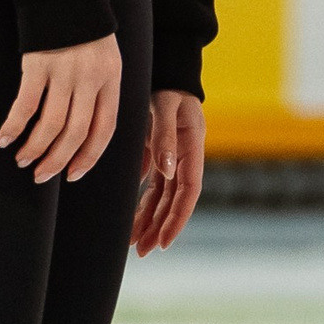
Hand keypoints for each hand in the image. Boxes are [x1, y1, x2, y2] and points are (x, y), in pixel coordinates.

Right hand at [0, 33, 120, 183]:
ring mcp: (64, 71)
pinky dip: (14, 125)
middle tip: (41, 176)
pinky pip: (26, 104)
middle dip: (58, 160)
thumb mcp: (107, 59)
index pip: (105, 129)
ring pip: (51, 124)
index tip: (73, 175)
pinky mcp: (38, 63)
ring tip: (23, 159)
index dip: (89, 156)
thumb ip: (100, 91)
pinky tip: (5, 138)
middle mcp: (90, 78)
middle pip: (76, 133)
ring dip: (35, 148)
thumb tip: (86, 133)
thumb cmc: (85, 29)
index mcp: (111, 79)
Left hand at [131, 90, 205, 255]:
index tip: (164, 242)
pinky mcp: (160, 155)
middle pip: (175, 200)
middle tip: (143, 251)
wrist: (167, 71)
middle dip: (161, 227)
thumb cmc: (167, 87)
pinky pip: (154, 186)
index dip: (178, 218)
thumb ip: (166, 137)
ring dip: (151, 220)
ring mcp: (173, 158)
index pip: (189, 191)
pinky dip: (144, 203)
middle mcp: (185, 157)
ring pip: (164, 197)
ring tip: (135, 244)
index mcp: (192, 148)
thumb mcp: (167, 108)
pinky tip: (131, 219)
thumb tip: (166, 172)